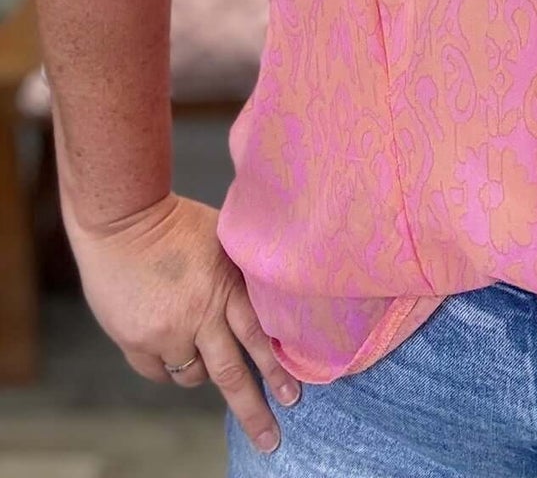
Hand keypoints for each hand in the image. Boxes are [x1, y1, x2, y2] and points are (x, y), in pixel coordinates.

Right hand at [61, 190, 300, 454]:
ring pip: (193, 375)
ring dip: (202, 371)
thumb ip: (239, 275)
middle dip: (253, 409)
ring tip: (201, 349)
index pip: (259, 337)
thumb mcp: (222, 241)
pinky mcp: (136, 341)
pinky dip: (170, 367)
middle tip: (270, 437)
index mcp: (226, 286)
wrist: (122, 220)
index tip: (292, 397)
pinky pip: (160, 372)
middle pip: (232, 373)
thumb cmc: (176, 222)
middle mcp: (200, 315)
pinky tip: (172, 350)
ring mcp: (166, 332)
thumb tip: (265, 300)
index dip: (276, 369)